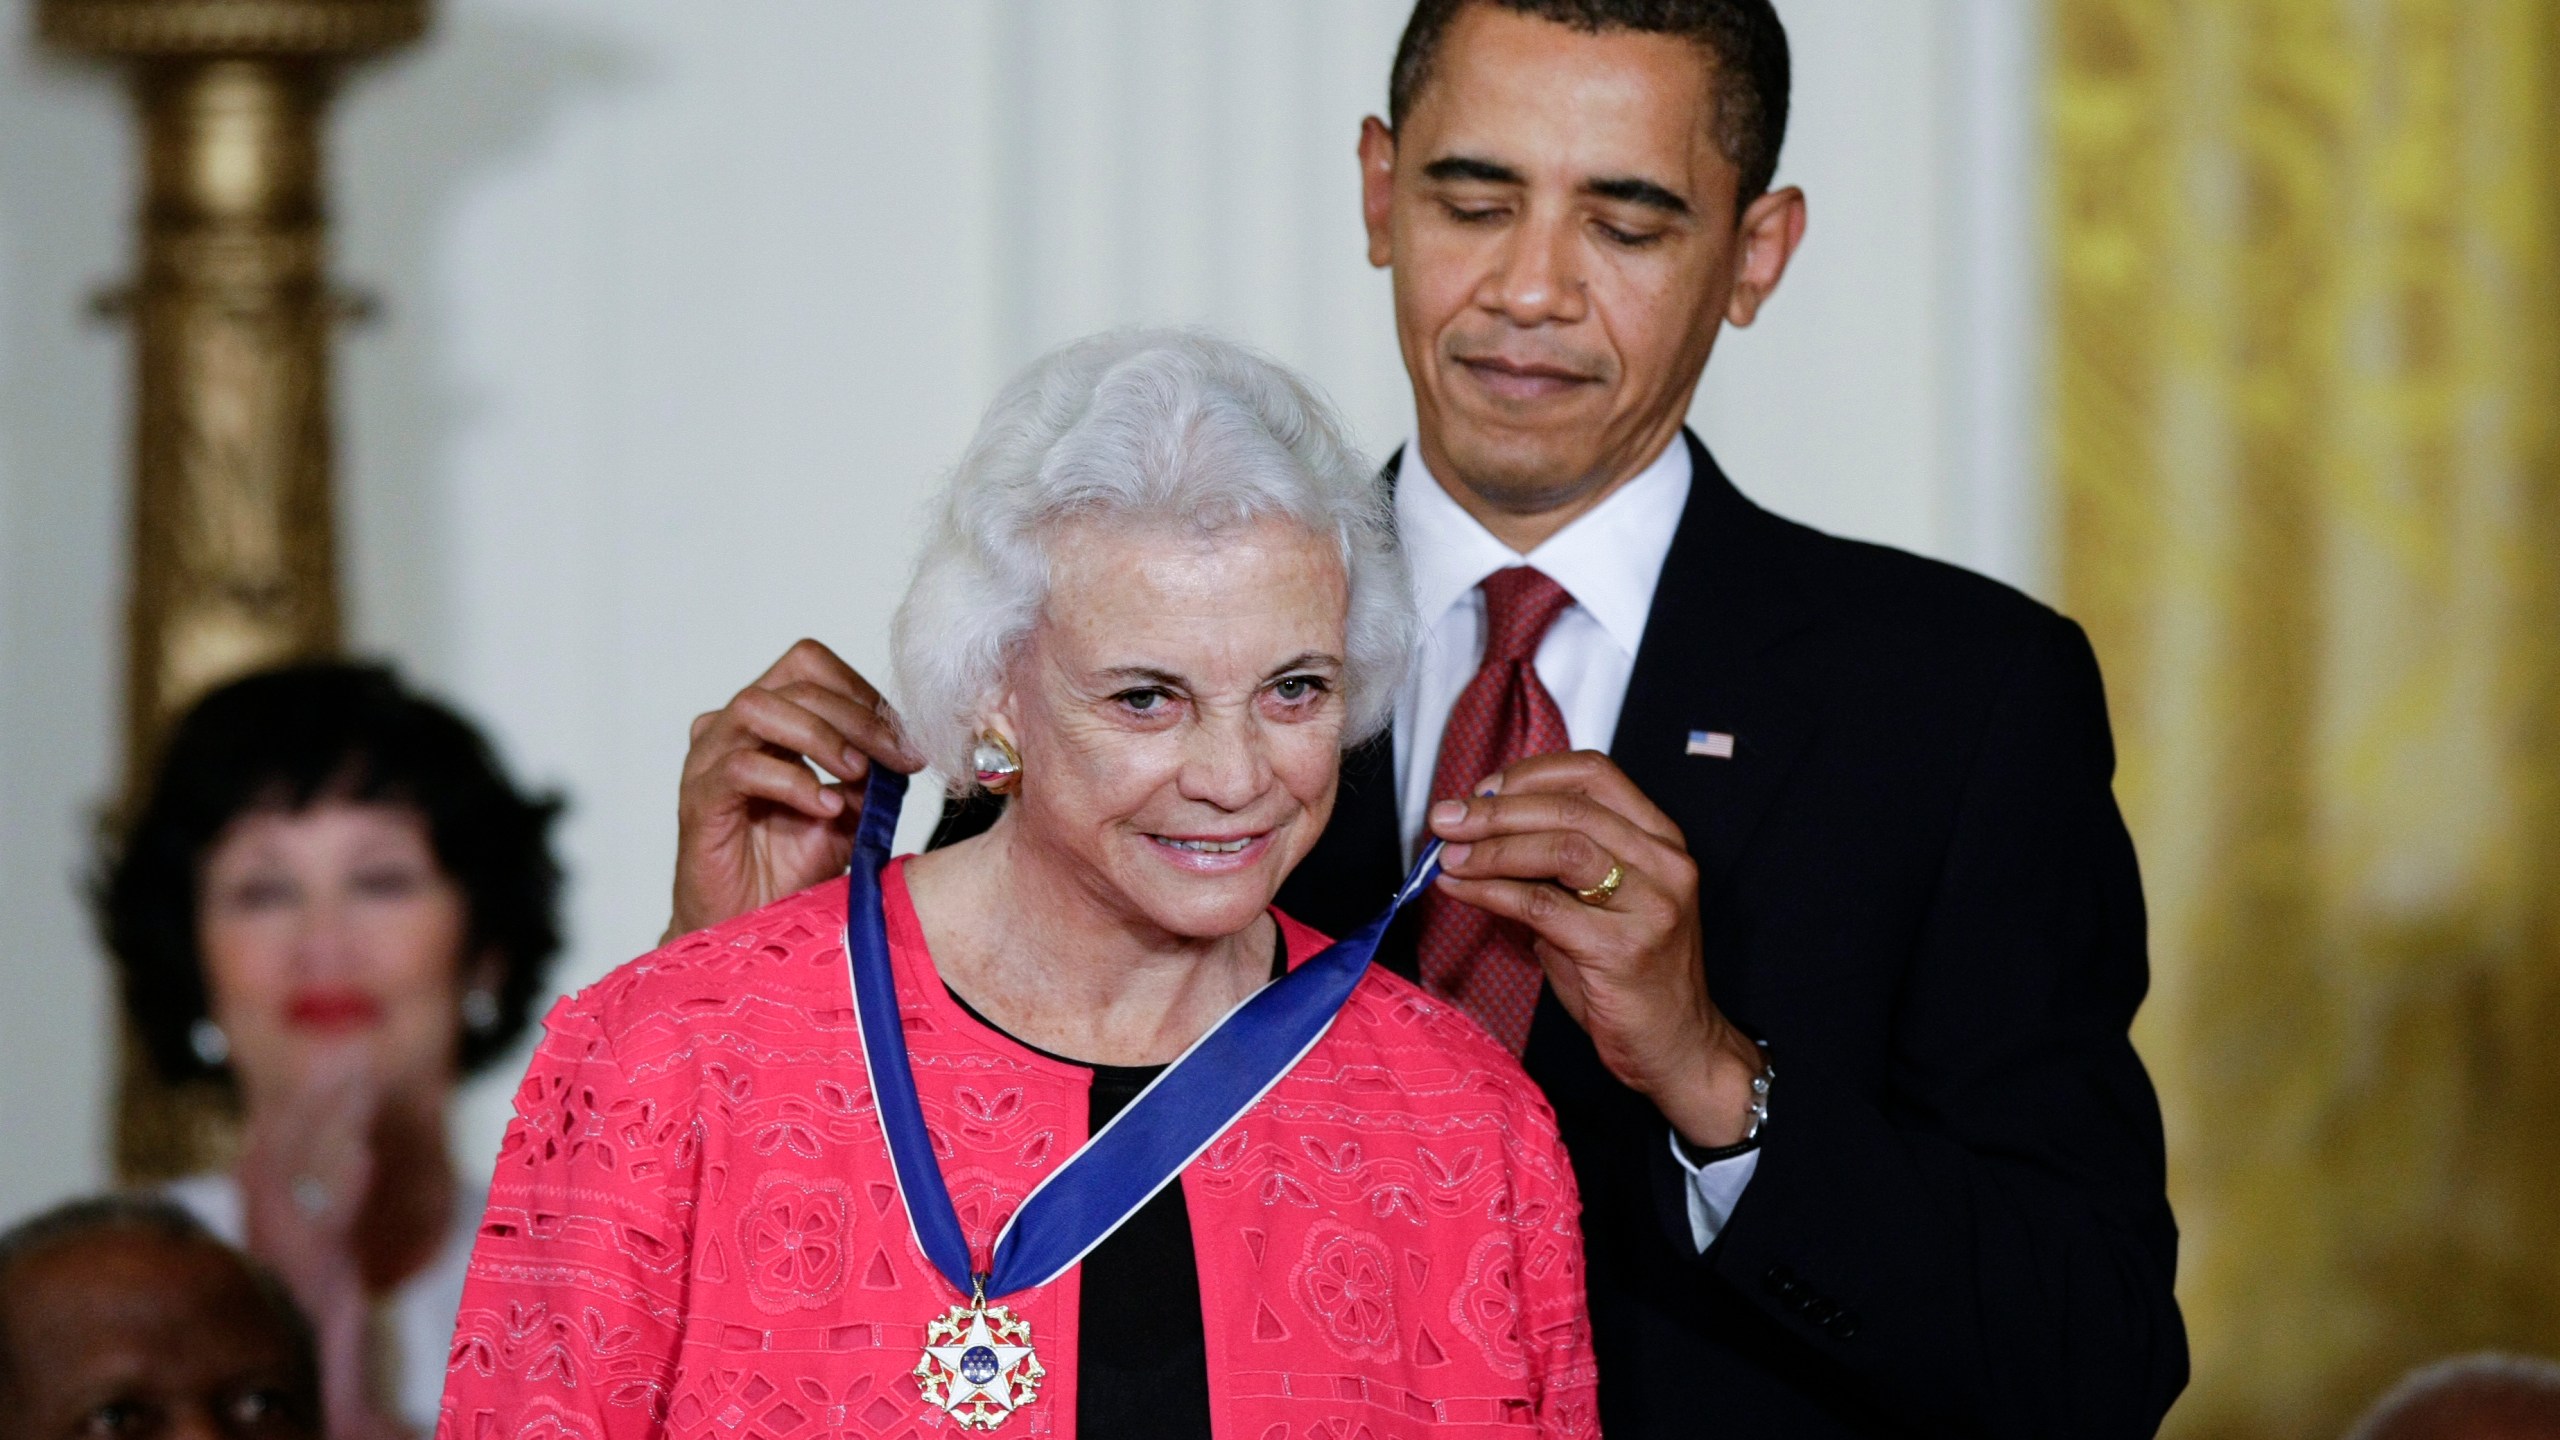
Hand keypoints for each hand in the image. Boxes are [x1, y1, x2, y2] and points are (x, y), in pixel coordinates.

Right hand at [238, 1059, 408, 1438]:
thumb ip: (333, 1215)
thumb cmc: (325, 1336)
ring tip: (361, 1076)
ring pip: (307, 1179)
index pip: (266, 1162)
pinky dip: (348, 1187)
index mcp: (269, 1237)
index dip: (285, 1112)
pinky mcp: (321, 1283)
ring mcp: (293, 1261)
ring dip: (334, 1124)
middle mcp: (271, 1244)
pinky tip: (371, 1154)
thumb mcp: (328, 1267)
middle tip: (343, 1052)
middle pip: (282, 1156)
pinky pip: (332, 1226)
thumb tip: (359, 1156)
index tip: (309, 1065)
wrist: (324, 1401)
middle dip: (311, 1102)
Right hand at [669, 639, 923, 939]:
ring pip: (759, 708)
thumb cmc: (793, 867)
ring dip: (820, 736)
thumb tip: (905, 749)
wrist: (751, 926)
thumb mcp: (851, 815)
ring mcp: (709, 760)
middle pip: (796, 683)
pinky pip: (740, 768)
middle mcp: (734, 728)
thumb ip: (873, 777)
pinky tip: (826, 808)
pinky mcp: (698, 800)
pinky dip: (793, 782)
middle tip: (897, 757)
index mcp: (770, 719)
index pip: (811, 665)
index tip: (904, 737)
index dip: (862, 691)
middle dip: (858, 718)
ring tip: (857, 775)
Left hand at [1428, 750, 1765, 1147]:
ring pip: (1560, 848)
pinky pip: (1542, 905)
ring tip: (1448, 856)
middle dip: (1496, 809)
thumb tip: (1474, 834)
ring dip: (1492, 846)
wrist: (1676, 1046)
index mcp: (1660, 839)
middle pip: (1569, 807)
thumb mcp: (1595, 905)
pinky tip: (1461, 889)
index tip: (1482, 790)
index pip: (1593, 773)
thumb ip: (1549, 866)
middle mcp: (1664, 863)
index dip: (1529, 774)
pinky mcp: (1622, 950)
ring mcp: (1649, 904)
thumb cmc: (1629, 975)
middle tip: (1446, 820)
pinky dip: (1491, 891)